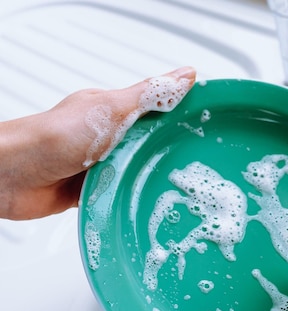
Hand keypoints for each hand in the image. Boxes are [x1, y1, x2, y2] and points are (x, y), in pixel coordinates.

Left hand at [0, 66, 195, 219]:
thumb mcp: (109, 110)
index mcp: (114, 111)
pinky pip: (123, 194)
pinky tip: (145, 201)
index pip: (157, 110)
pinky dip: (131, 198)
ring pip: (139, 172)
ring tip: (174, 185)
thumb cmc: (53, 138)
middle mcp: (109, 137)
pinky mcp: (94, 190)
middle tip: (196, 162)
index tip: (209, 126)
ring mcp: (102, 164)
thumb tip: (186, 75)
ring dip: (149, 179)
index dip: (182, 117)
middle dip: (169, 153)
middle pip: (152, 145)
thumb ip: (148, 96)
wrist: (12, 178)